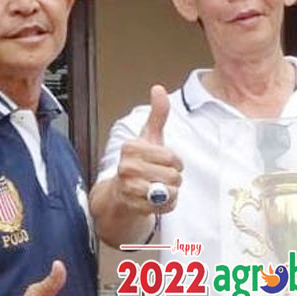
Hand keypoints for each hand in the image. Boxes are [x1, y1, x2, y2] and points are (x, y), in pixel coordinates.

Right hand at [114, 85, 182, 214]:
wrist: (120, 192)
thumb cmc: (139, 162)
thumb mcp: (149, 137)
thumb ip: (157, 114)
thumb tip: (158, 88)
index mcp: (130, 148)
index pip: (171, 157)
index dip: (176, 161)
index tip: (166, 161)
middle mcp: (126, 167)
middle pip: (173, 176)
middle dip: (175, 177)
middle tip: (164, 176)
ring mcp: (129, 188)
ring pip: (169, 192)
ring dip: (171, 191)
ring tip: (160, 187)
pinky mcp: (134, 207)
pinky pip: (164, 207)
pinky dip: (167, 205)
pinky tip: (157, 199)